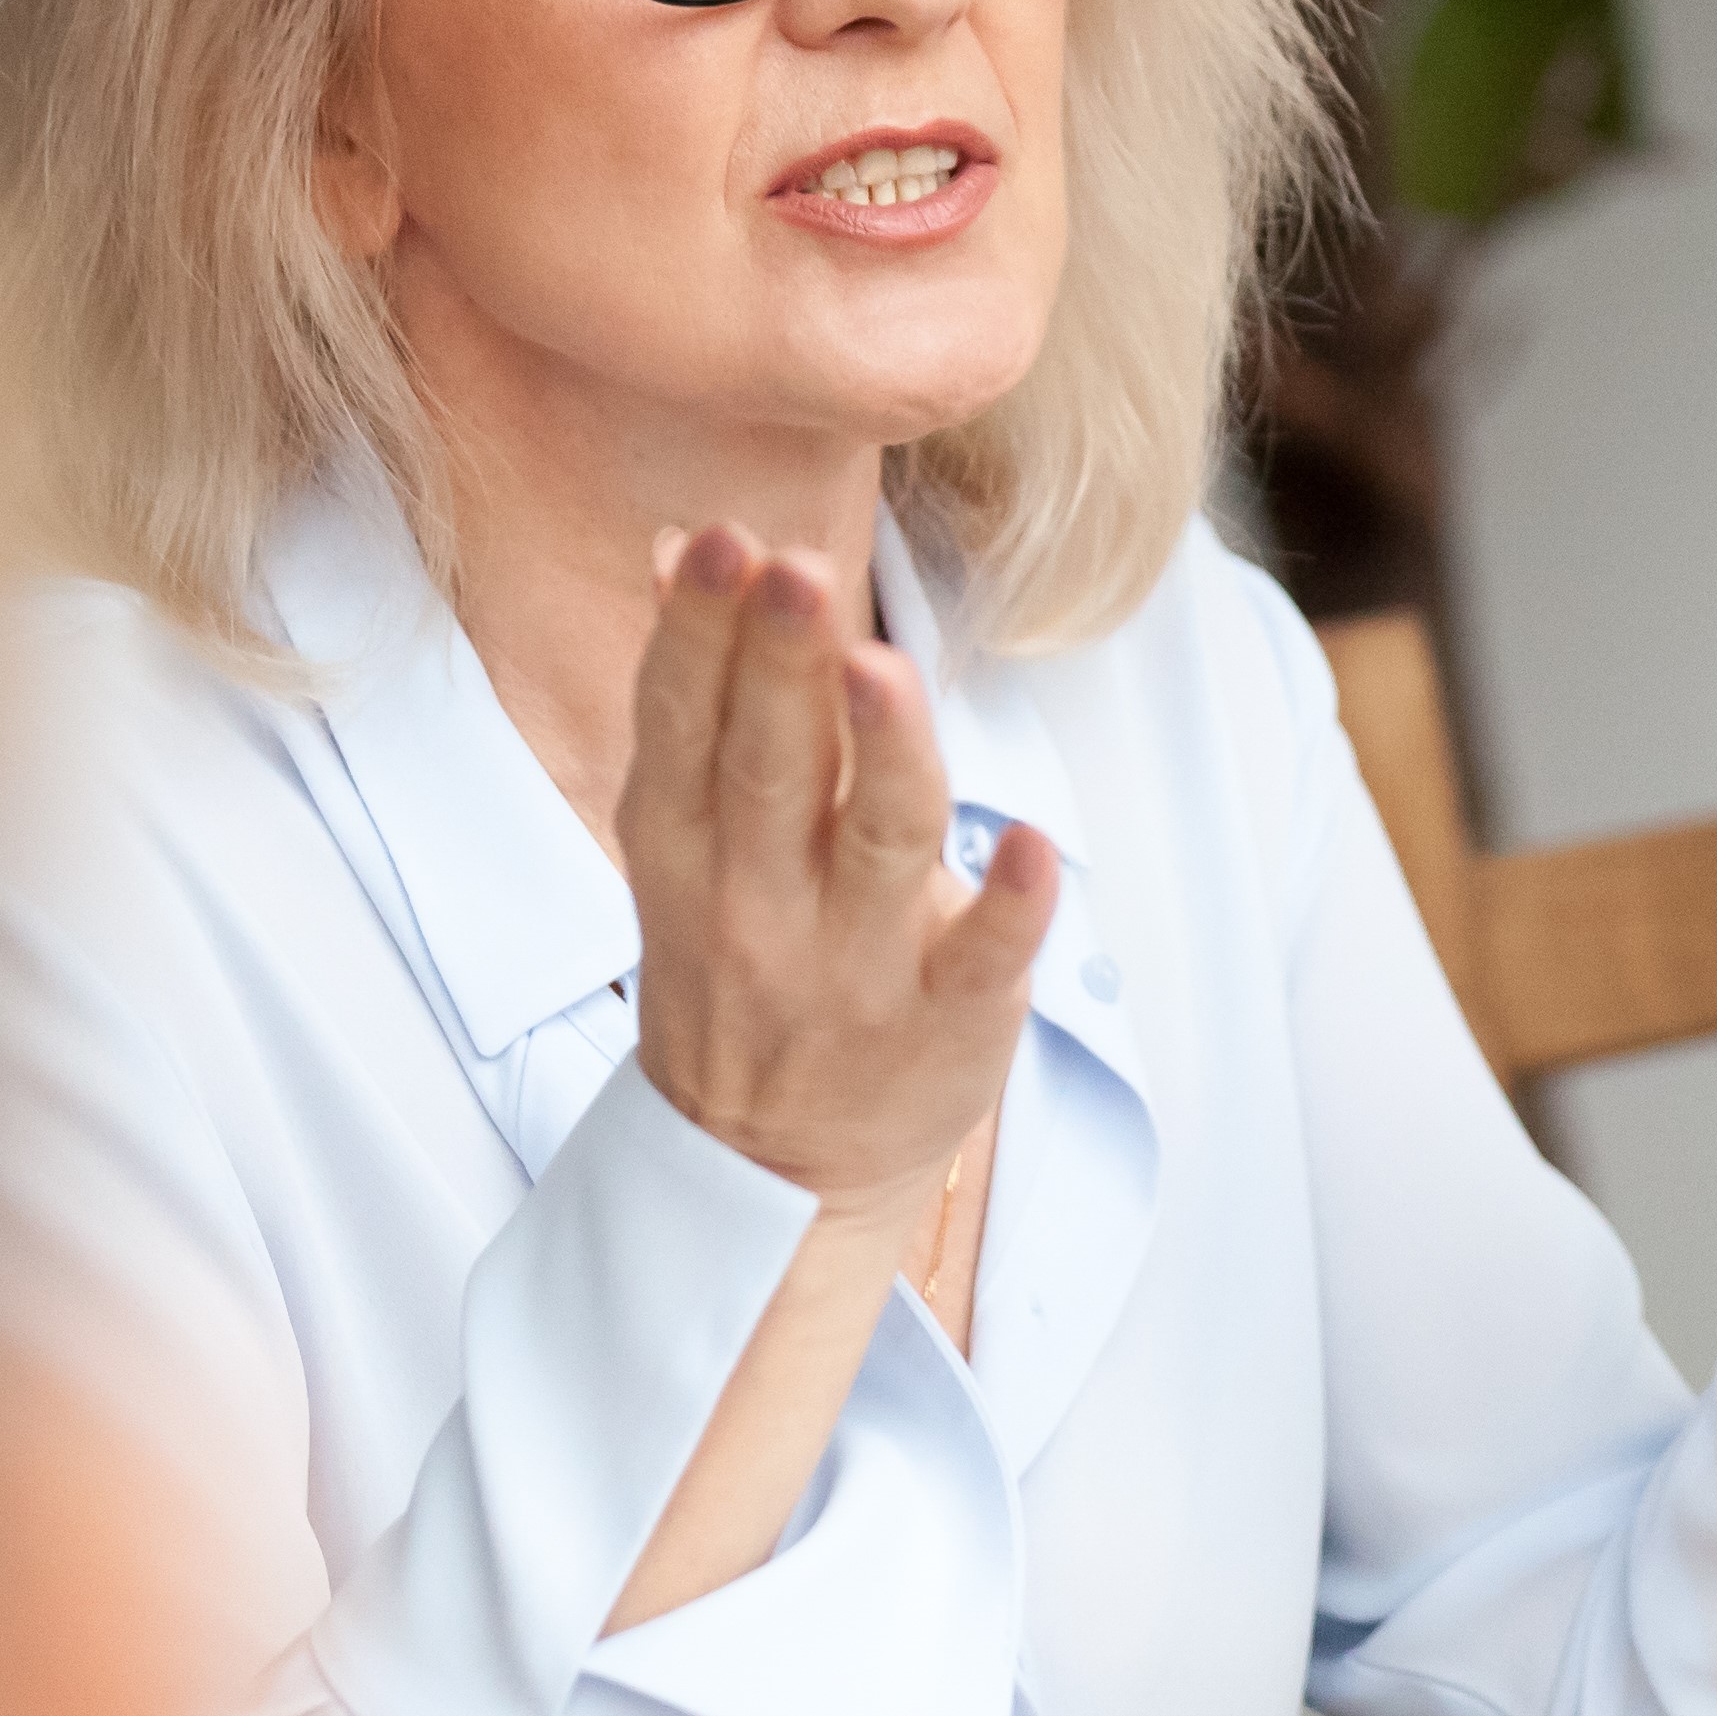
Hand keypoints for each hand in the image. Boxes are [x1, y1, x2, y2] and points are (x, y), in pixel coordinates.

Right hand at [614, 525, 1055, 1224]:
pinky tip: (1033, 849)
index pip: (685, 723)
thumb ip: (699, 697)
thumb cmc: (742, 963)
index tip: (721, 542)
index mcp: (687, 846)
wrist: (771, 1173)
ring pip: (875, 847)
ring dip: (882, 757)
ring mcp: (855, 970)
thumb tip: (683, 543)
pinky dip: (1006, 908)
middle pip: (769, 768)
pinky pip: (980, 962)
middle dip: (777, 665)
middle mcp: (759, 903)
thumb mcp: (687, 843)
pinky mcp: (947, 1027)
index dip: (701, 633)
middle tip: (792, 567)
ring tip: (880, 670)